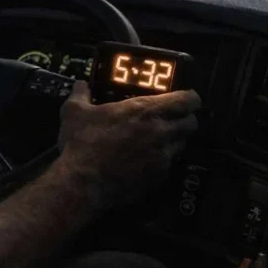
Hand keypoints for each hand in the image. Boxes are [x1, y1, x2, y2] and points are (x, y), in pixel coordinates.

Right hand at [57, 81, 199, 209]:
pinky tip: (145, 161)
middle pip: (192, 123)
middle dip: (185, 119)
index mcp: (145, 110)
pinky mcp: (158, 178)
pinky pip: (169, 165)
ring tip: (158, 141)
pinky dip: (162, 161)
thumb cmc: (82, 142)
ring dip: (174, 140)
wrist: (83, 182)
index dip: (190, 98)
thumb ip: (80, 94)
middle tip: (172, 119)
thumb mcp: (74, 112)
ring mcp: (162, 157)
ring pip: (182, 145)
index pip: (187, 100)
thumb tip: (80, 85)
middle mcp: (161, 132)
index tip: (184, 98)